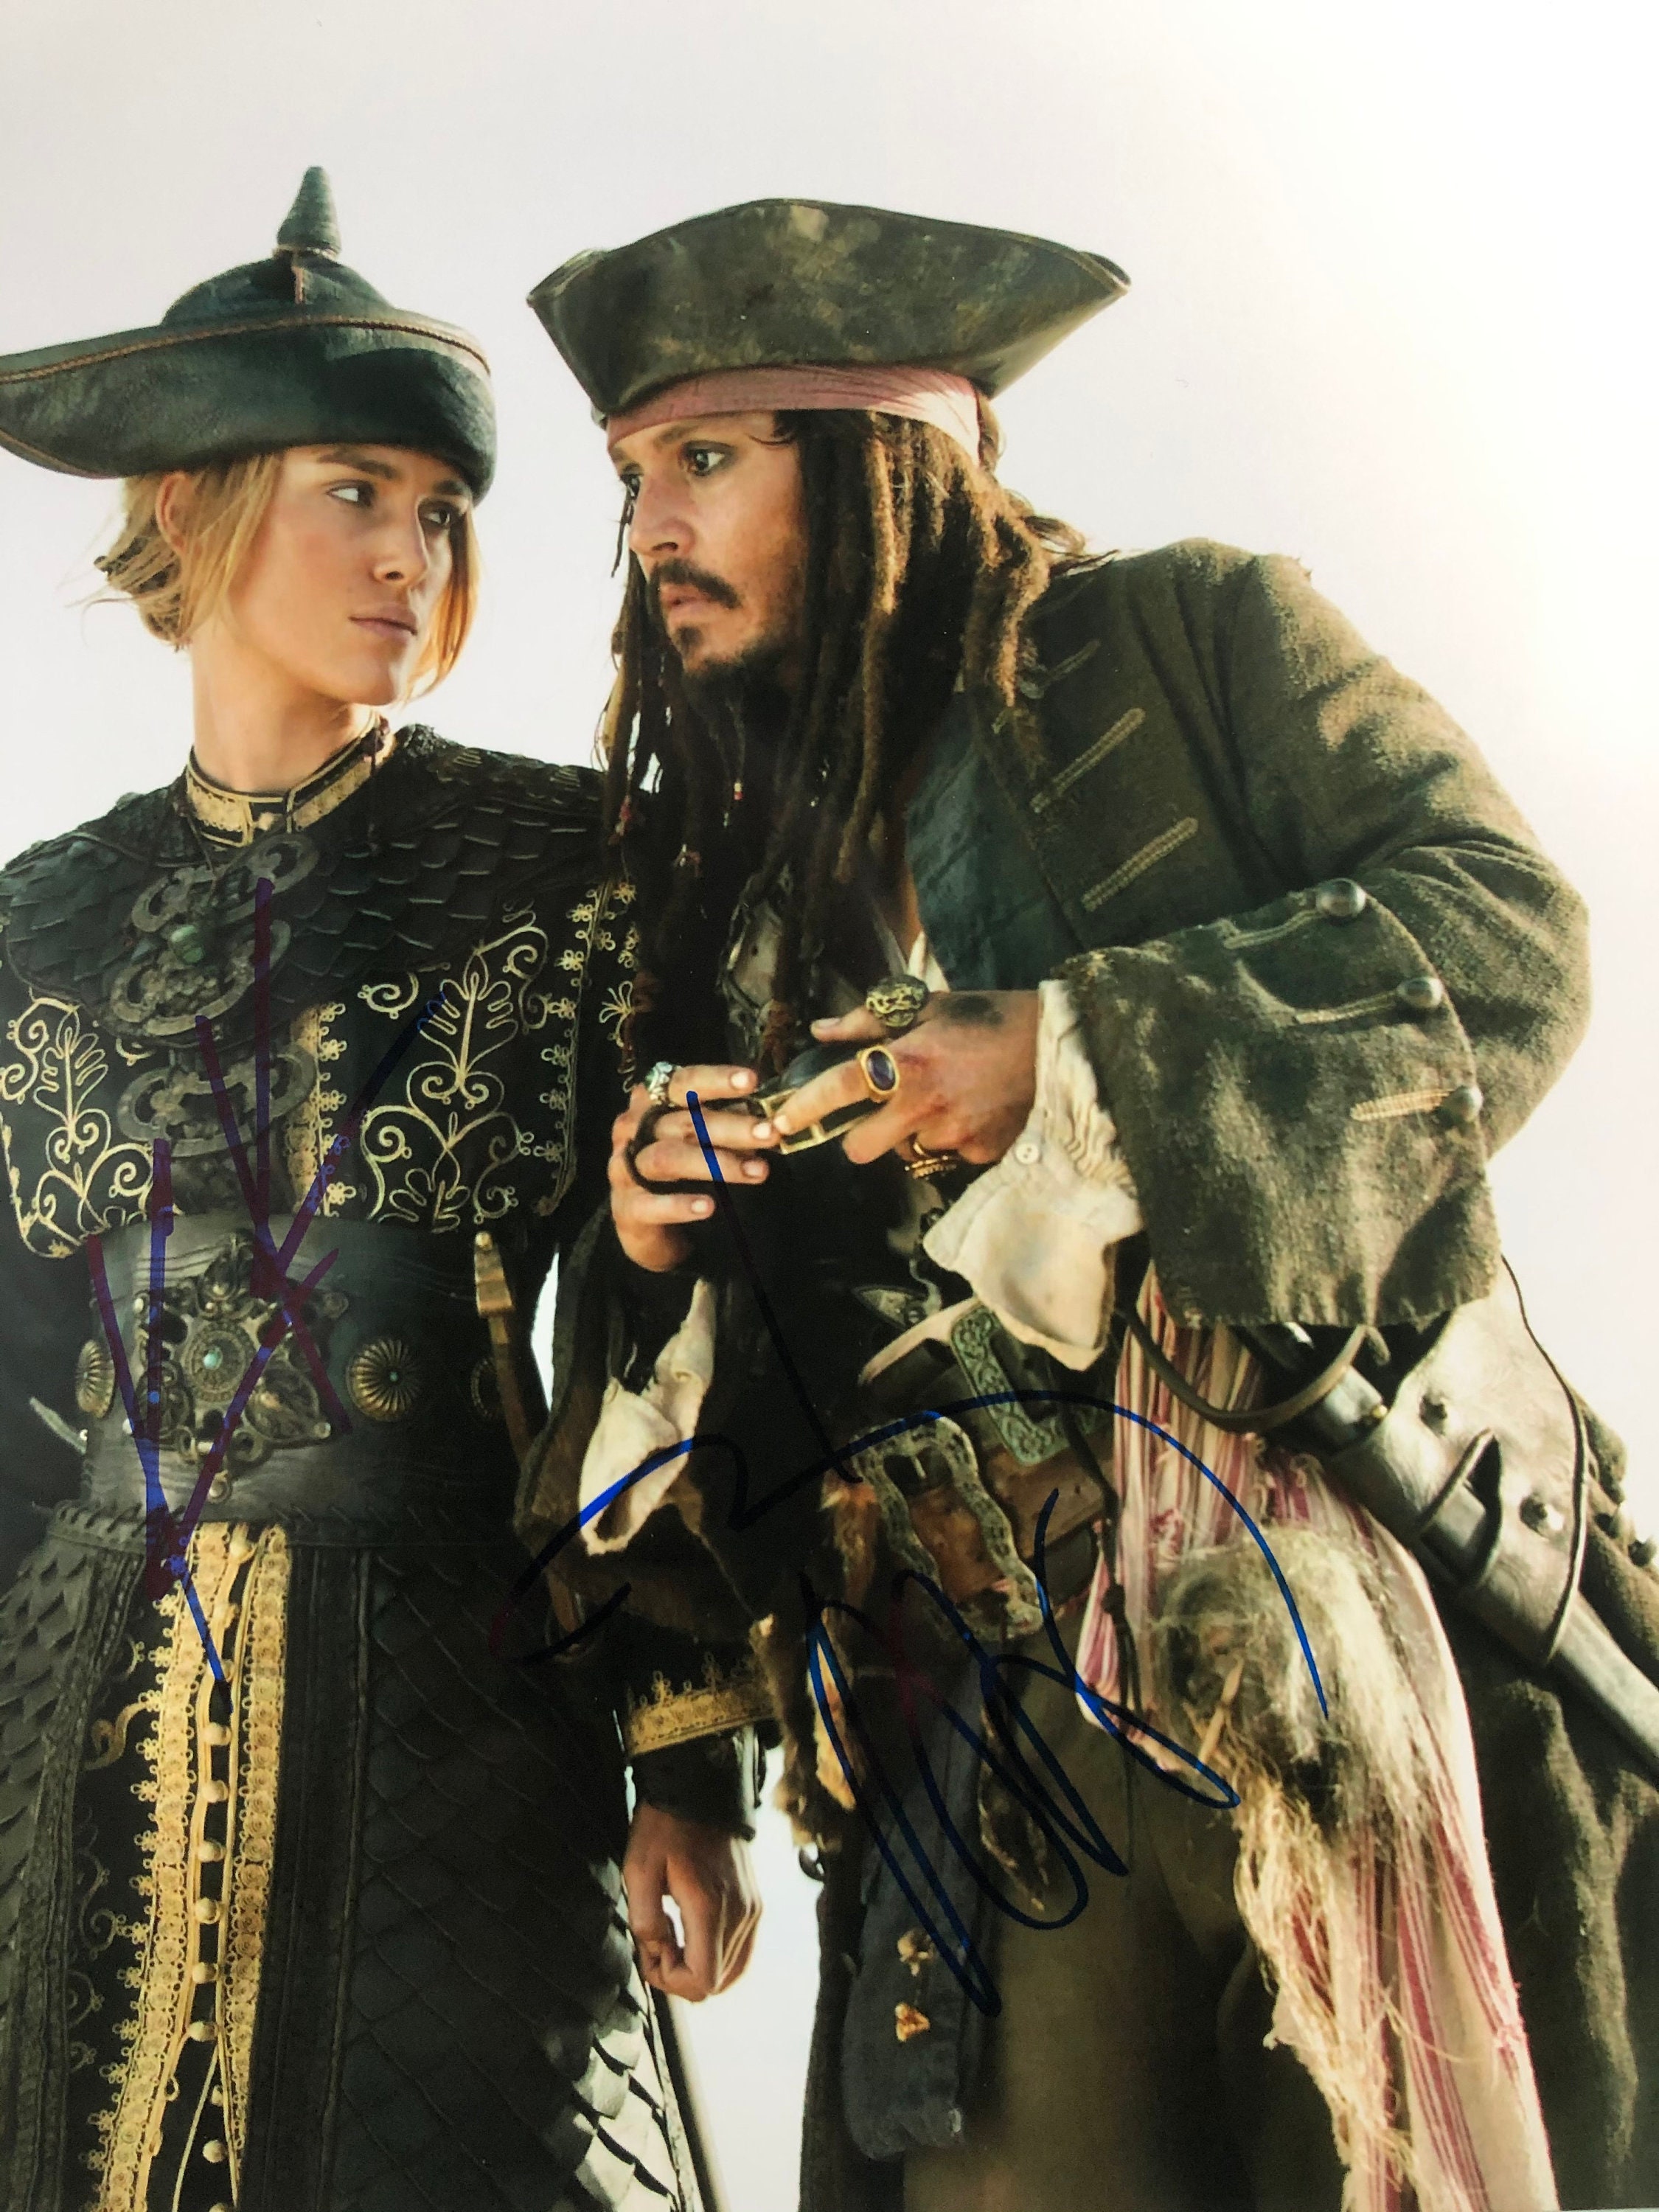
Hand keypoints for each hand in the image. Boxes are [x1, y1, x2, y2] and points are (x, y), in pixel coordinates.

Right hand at [609, 1063, 778, 1272]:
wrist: (646, 1222)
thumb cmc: (677, 1169)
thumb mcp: (700, 1141)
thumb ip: (725, 1125)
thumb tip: (764, 1116)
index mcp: (651, 1103)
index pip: (683, 1083)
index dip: (716, 1079)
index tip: (751, 1080)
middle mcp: (633, 1129)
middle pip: (683, 1122)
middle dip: (732, 1127)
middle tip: (771, 1134)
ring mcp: (625, 1167)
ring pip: (668, 1158)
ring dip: (716, 1164)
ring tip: (757, 1172)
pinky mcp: (626, 1208)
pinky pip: (650, 1204)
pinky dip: (680, 1204)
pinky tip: (709, 1206)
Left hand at [622, 1801, 761, 2000]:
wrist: (701, 1789)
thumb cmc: (665, 1827)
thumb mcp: (638, 1869)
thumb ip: (644, 1919)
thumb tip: (657, 1950)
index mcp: (710, 1908)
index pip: (702, 1983)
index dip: (670, 1980)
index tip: (652, 1947)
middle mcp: (740, 1915)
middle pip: (716, 1983)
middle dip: (680, 1973)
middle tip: (658, 1938)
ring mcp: (752, 1910)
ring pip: (730, 1972)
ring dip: (697, 1963)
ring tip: (673, 1930)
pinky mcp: (755, 1904)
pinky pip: (739, 1951)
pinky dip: (714, 1952)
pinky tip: (691, 1924)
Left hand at [773, 990, 1039, 1166]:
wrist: (1056, 1046)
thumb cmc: (988, 1018)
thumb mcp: (928, 1007)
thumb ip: (868, 1022)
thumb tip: (822, 1031)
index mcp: (907, 1063)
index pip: (840, 1088)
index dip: (804, 1108)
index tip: (780, 1123)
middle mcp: (923, 1105)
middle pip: (861, 1148)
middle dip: (859, 1138)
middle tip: (876, 1116)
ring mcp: (952, 1135)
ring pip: (905, 1153)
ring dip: (909, 1136)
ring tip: (939, 1103)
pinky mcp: (977, 1155)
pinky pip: (944, 1156)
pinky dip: (948, 1141)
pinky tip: (968, 1112)